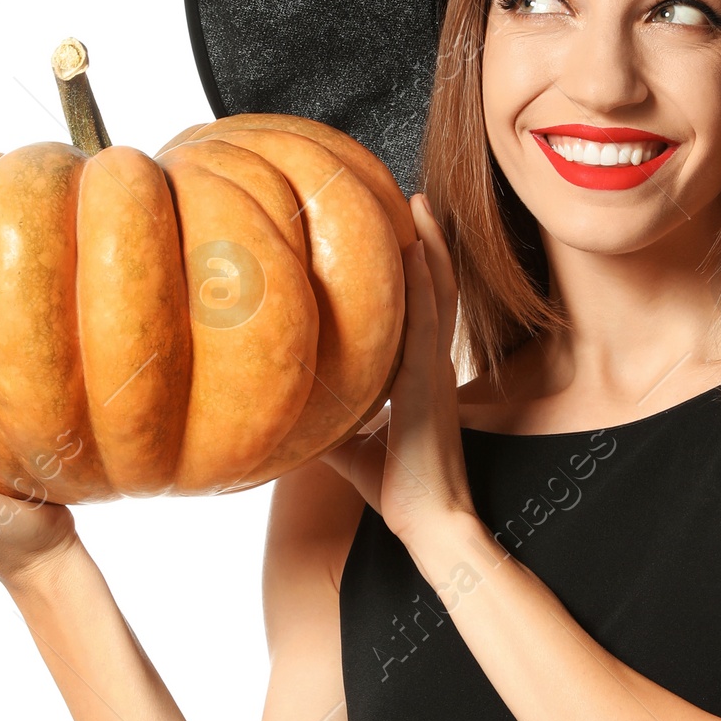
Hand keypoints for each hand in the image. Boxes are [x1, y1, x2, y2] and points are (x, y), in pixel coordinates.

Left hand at [317, 196, 476, 552]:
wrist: (434, 524)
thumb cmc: (400, 491)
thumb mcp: (349, 448)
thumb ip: (324, 425)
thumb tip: (283, 415)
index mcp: (419, 376)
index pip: (420, 309)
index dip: (415, 268)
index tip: (399, 230)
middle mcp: (431, 365)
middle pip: (434, 287)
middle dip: (426, 240)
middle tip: (413, 196)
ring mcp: (434, 372)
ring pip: (436, 294)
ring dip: (429, 246)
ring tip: (418, 203)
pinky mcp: (428, 387)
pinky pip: (427, 326)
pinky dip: (423, 287)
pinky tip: (415, 254)